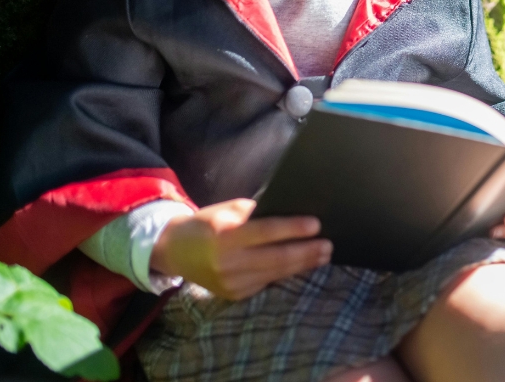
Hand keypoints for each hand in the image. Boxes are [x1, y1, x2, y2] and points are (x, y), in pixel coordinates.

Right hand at [150, 198, 331, 299]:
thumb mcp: (228, 210)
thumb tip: (290, 211)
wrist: (176, 251)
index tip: (316, 224)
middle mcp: (228, 261)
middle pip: (276, 257)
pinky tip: (301, 266)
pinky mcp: (234, 295)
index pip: (267, 231)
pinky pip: (266, 282)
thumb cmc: (208, 223)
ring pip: (275, 273)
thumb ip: (256, 212)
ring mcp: (231, 282)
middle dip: (306, 252)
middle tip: (328, 245)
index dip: (293, 228)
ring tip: (322, 256)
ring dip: (302, 265)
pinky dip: (285, 274)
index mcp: (226, 234)